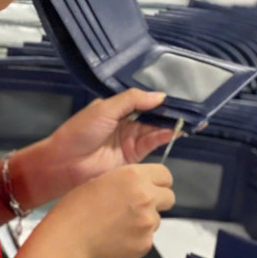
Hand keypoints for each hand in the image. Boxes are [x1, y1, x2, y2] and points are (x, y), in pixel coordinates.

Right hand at [36, 164, 175, 257]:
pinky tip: (116, 237)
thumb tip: (143, 187)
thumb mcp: (102, 180)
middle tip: (137, 208)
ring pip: (157, 219)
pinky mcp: (145, 243)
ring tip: (117, 225)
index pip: (165, 175)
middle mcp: (146, 197)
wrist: (68, 240)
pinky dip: (136, 239)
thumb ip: (128, 182)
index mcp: (134, 177)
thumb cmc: (76, 210)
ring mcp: (148, 222)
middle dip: (157, 201)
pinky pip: (147, 238)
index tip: (152, 187)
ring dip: (144, 221)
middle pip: (169, 198)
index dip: (158, 182)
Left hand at [47, 89, 177, 190]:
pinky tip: (177, 130)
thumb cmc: (79, 132)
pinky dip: (165, 136)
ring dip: (172, 124)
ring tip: (190, 118)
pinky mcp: (134, 157)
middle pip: (153, 115)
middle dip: (170, 112)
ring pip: (156, 129)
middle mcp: (126, 123)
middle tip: (192, 107)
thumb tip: (160, 96)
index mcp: (117, 108)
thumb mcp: (104, 109)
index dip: (160, 98)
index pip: (143, 101)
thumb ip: (132, 100)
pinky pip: (152, 144)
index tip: (179, 94)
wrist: (64, 163)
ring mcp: (130, 140)